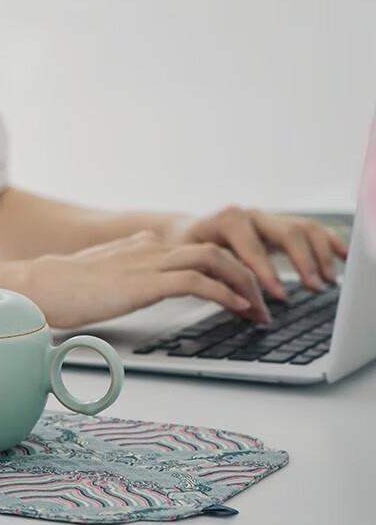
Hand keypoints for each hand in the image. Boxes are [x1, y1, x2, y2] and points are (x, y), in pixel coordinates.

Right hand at [24, 230, 269, 328]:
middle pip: (214, 251)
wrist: (41, 285)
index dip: (226, 270)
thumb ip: (125, 275)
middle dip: (246, 275)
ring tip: (259, 310)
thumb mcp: (103, 276)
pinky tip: (237, 308)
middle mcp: (150, 248)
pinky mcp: (144, 282)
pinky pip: (196, 282)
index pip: (195, 250)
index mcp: (141, 247)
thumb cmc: (64, 288)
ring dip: (243, 283)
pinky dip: (223, 293)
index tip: (243, 293)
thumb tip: (136, 287)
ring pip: (213, 259)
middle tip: (263, 304)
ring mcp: (148, 263)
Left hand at [164, 206, 348, 299]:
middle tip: (313, 287)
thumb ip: (217, 282)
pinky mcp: (277, 227)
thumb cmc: (183, 250)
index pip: (252, 246)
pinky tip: (342, 257)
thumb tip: (247, 309)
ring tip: (328, 281)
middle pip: (286, 232)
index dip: (267, 271)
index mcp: (226, 221)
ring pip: (302, 229)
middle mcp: (250, 215)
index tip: (280, 295)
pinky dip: (328, 241)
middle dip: (301, 261)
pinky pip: (309, 229)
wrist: (181, 233)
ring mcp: (266, 219)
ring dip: (319, 254)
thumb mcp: (191, 264)